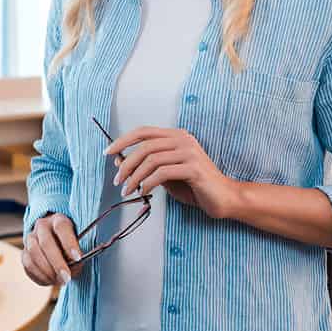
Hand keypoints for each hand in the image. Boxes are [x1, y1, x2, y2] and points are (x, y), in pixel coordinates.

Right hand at [22, 213, 83, 286]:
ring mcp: (30, 238)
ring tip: (59, 281)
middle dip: (57, 263)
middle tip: (67, 277)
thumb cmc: (71, 247)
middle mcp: (42, 225)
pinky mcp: (24, 252)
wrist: (57, 246)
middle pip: (46, 242)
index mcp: (58, 219)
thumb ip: (76, 256)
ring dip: (47, 271)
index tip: (78, 258)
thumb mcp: (78, 247)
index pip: (61, 227)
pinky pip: (28, 265)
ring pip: (34, 253)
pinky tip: (50, 280)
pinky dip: (39, 275)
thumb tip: (72, 267)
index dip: (69, 243)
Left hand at [105, 126, 236, 218]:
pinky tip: (144, 192)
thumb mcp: (166, 174)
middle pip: (145, 146)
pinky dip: (148, 183)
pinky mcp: (194, 168)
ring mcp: (190, 152)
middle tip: (117, 181)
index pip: (144, 132)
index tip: (108, 153)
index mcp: (176, 136)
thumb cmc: (194, 187)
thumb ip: (147, 166)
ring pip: (151, 159)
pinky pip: (162, 173)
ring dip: (134, 176)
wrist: (224, 199)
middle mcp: (183, 140)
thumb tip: (119, 162)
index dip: (123, 140)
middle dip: (126, 164)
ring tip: (128, 190)